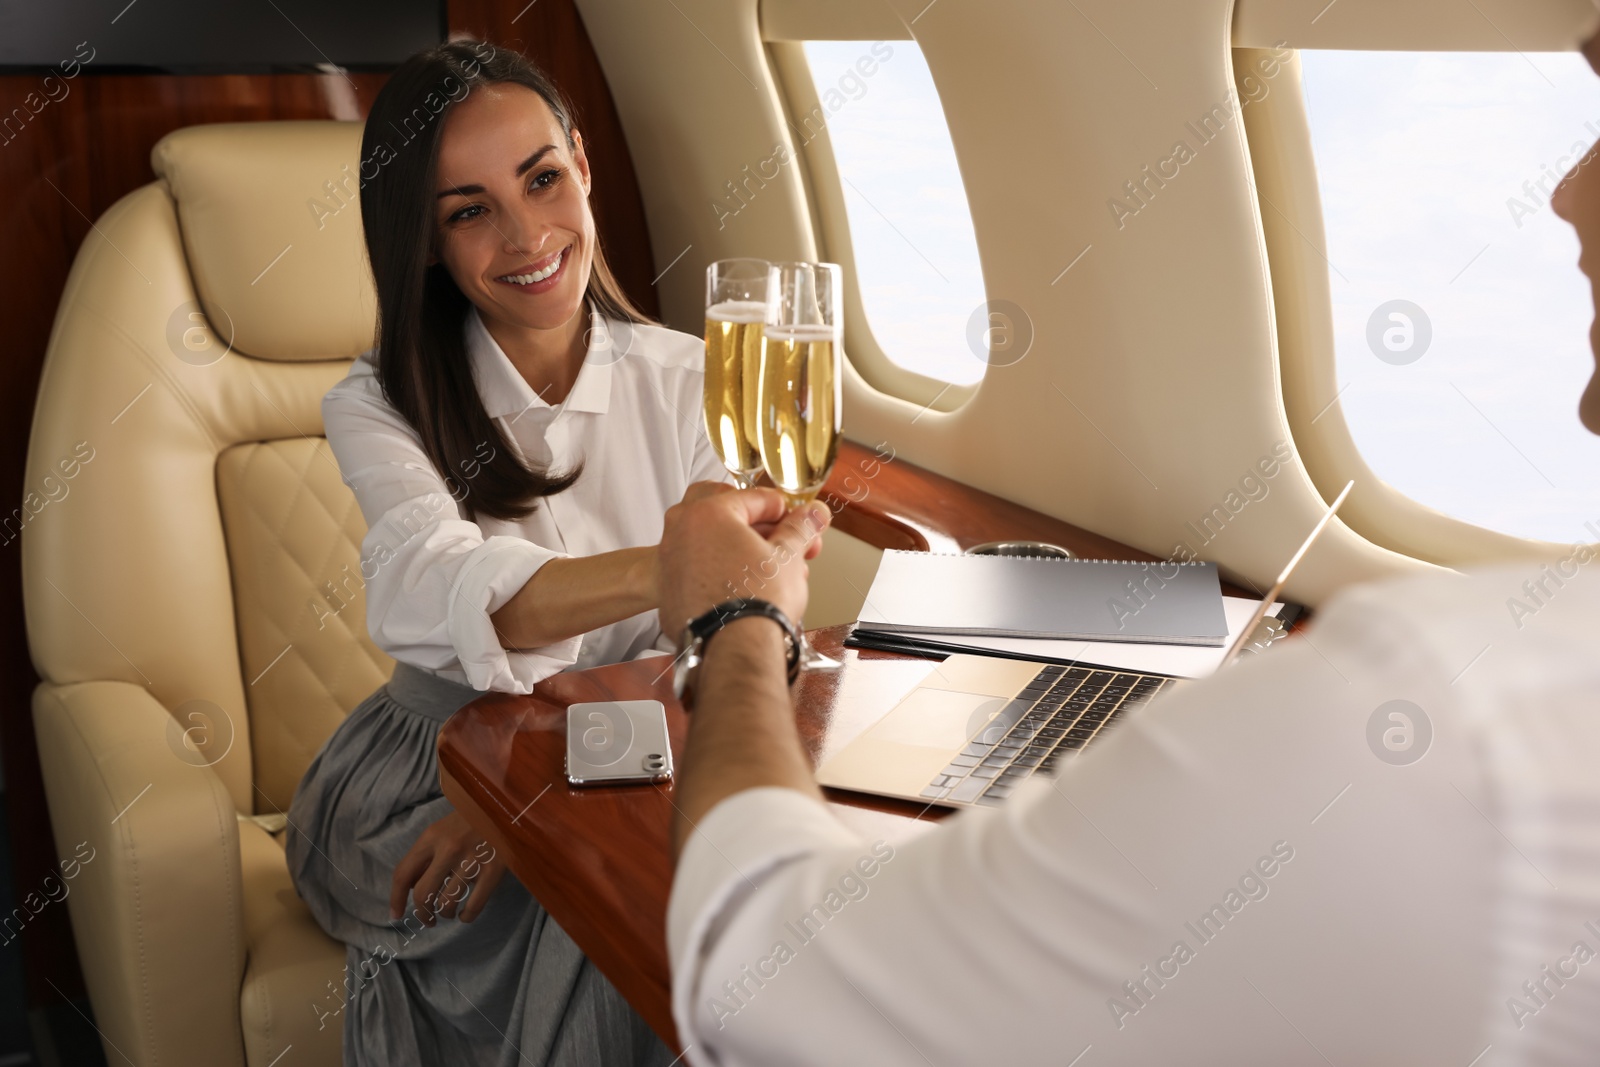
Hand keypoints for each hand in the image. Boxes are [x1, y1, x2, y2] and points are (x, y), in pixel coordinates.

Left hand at [389, 810, 506, 925]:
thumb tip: (410, 888)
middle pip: (423, 894)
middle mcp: (448, 849)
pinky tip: (465, 914)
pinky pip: (474, 905)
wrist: (505, 806)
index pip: (403, 874)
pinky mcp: (493, 870)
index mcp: (431, 837)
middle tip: (428, 920)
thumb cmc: (470, 819)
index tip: (396, 915)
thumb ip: (425, 855)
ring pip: (447, 903)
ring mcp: (472, 860)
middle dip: (422, 914)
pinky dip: (466, 916)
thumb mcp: (442, 830)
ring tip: (449, 912)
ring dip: (445, 914)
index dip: (396, 899)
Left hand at [658, 487, 830, 639]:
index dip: (785, 511)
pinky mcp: (669, 591)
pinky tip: (746, 589)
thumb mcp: (788, 556)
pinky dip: (721, 574)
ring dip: (744, 552)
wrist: (734, 651)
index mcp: (708, 512)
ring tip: (774, 572)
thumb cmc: (757, 602)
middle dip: (764, 532)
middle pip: (731, 519)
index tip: (798, 522)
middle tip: (790, 547)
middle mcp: (681, 531)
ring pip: (714, 545)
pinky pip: (700, 571)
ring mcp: (670, 561)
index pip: (754, 498)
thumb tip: (812, 513)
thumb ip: (800, 528)